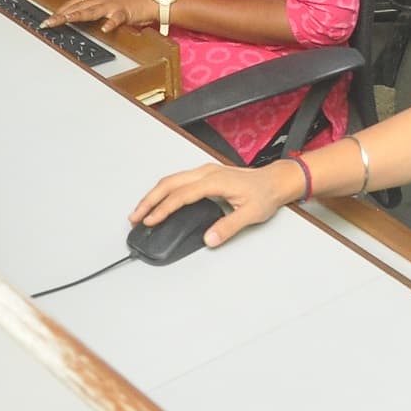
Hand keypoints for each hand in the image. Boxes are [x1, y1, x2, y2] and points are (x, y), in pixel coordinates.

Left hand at [43, 0, 155, 31]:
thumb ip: (93, 8)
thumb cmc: (130, 4)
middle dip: (62, 14)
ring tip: (65, 21)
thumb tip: (78, 12)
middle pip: (78, 6)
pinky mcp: (125, 12)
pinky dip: (110, 23)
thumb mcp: (107, 4)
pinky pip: (117, 18)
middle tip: (48, 22)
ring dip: (77, 15)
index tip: (48, 19)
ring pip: (92, 10)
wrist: (151, 0)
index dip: (60, 10)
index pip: (74, 2)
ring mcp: (113, 5)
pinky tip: (105, 29)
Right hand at [130, 160, 300, 248]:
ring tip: (141, 212)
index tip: (150, 221)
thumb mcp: (251, 213)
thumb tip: (208, 239)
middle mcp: (207, 172)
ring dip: (154, 195)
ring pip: (172, 180)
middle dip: (149, 200)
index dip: (164, 208)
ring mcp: (205, 172)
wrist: (276, 181)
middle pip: (169, 183)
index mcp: (215, 180)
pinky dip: (164, 191)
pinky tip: (159, 201)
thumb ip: (228, 227)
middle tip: (135, 217)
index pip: (181, 195)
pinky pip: (178, 180)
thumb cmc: (265, 194)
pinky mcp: (206, 175)